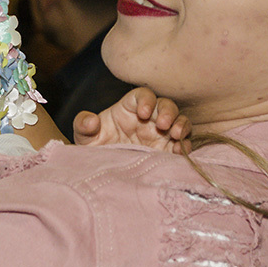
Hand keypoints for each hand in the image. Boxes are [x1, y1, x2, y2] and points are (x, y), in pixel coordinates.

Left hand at [73, 87, 189, 152]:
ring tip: (176, 135)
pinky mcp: (168, 150)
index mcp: (129, 108)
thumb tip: (91, 120)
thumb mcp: (84, 136)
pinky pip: (183, 144)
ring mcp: (161, 134)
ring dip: (181, 125)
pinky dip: (184, 146)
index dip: (146, 100)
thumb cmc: (96, 147)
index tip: (143, 113)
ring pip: (179, 121)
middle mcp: (149, 118)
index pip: (143, 95)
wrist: (103, 171)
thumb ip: (83, 124)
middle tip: (163, 125)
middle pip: (166, 105)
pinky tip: (178, 152)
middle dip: (168, 112)